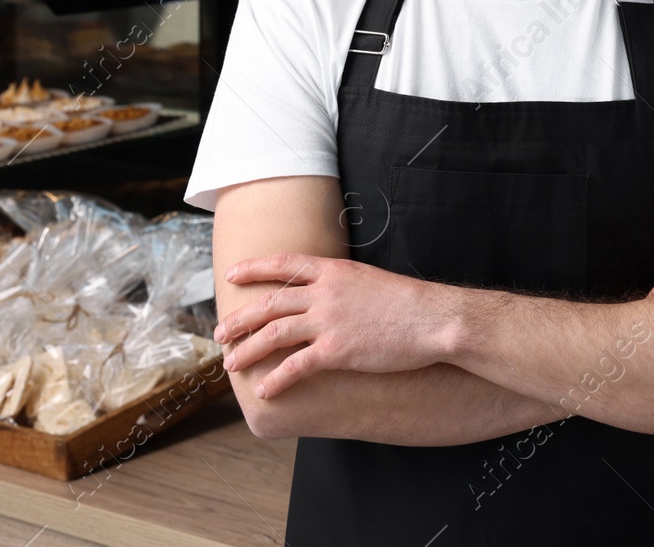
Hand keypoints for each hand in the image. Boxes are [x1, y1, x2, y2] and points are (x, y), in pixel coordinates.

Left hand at [214, 253, 449, 397]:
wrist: (433, 319)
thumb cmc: (408, 303)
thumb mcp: (370, 280)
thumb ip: (342, 284)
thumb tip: (327, 290)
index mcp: (334, 271)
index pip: (284, 263)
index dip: (254, 268)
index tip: (232, 274)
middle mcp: (326, 293)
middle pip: (270, 302)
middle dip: (240, 318)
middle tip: (220, 332)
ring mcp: (329, 321)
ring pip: (274, 333)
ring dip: (248, 349)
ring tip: (231, 364)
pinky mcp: (337, 350)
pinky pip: (296, 366)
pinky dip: (276, 379)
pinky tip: (264, 390)